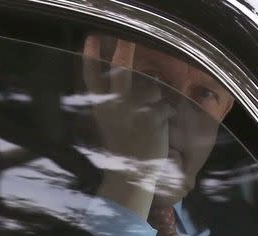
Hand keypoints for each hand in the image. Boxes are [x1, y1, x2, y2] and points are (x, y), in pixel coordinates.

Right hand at [82, 36, 171, 218]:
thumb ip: (118, 104)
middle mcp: (116, 106)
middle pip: (121, 73)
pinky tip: (160, 128)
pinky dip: (167, 115)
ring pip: (153, 89)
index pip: (92, 80)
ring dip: (157, 100)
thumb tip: (140, 84)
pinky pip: (166, 106)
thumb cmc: (122, 148)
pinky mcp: (153, 118)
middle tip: (125, 41)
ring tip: (152, 118)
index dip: (91, 59)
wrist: (132, 174)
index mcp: (102, 108)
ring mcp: (135, 111)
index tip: (91, 40)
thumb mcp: (111, 125)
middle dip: (124, 53)